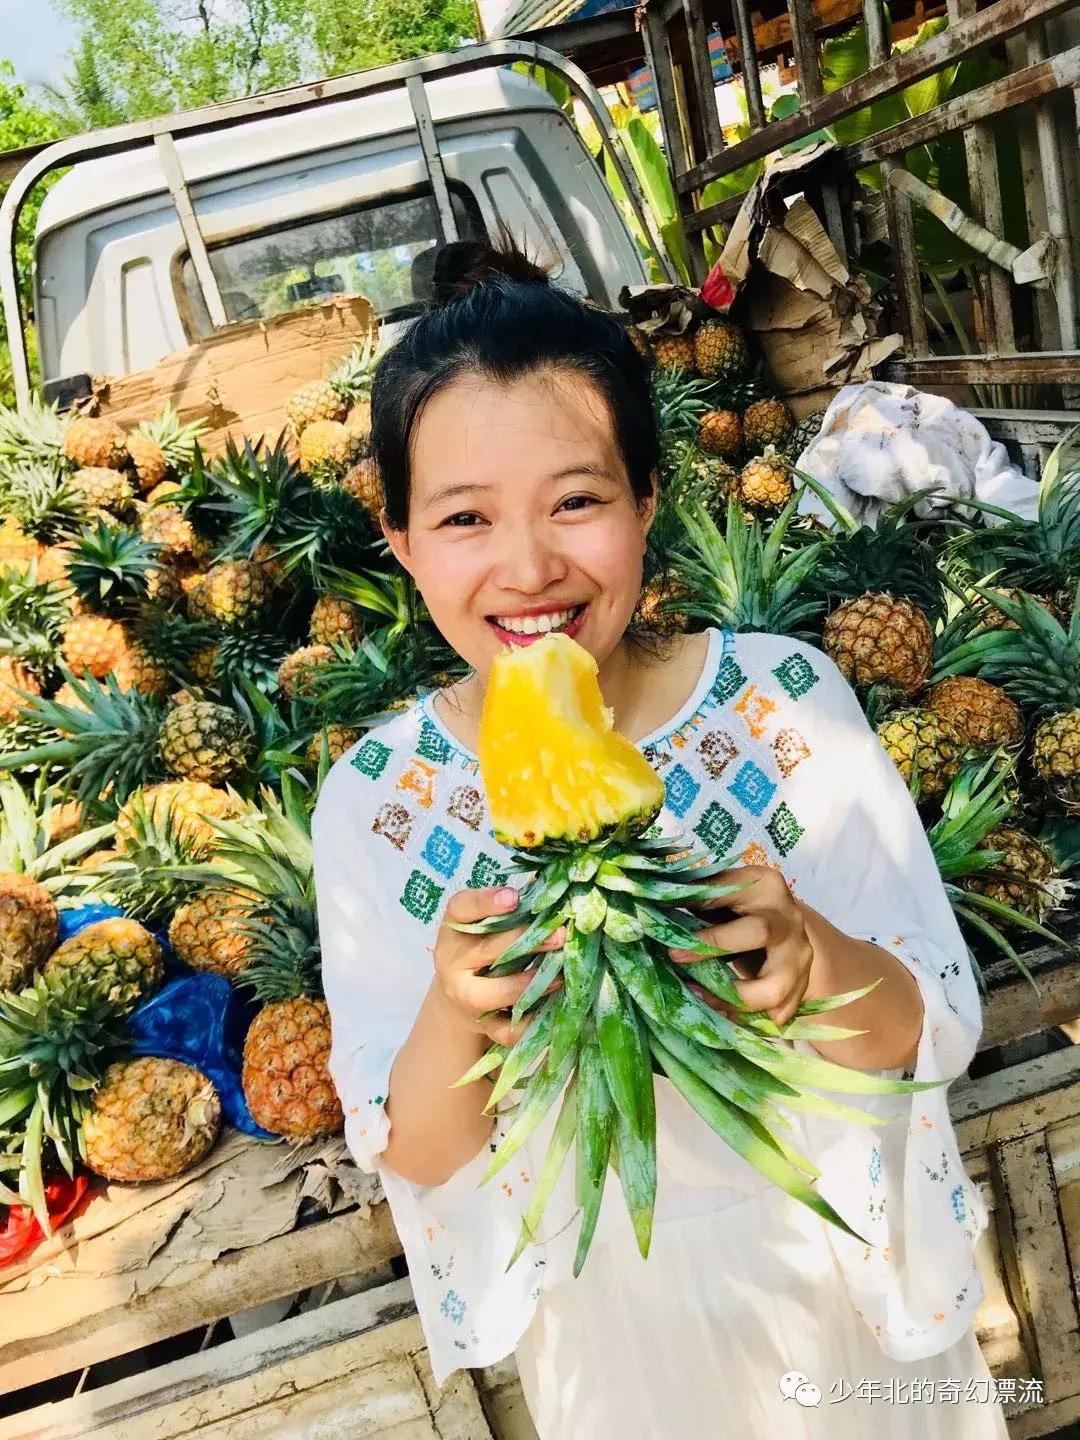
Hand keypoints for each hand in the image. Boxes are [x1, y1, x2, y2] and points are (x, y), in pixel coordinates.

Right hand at [433, 886, 564, 1048]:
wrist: (458, 993)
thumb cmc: (482, 945)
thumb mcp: (486, 922)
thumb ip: (513, 905)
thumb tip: (555, 882)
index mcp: (454, 927)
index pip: (462, 908)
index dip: (487, 901)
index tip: (515, 897)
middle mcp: (453, 961)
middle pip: (489, 950)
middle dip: (529, 941)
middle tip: (561, 934)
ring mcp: (465, 996)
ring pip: (497, 993)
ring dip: (531, 984)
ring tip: (560, 976)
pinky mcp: (482, 1025)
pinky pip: (509, 1030)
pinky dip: (532, 1022)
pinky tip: (553, 1008)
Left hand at [668, 866, 813, 1026]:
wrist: (782, 922)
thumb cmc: (740, 904)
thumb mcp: (722, 891)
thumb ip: (695, 896)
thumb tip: (651, 903)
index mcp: (766, 886)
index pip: (732, 898)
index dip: (701, 921)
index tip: (672, 947)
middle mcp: (789, 918)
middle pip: (760, 934)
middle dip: (716, 952)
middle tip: (678, 964)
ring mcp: (800, 954)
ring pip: (776, 988)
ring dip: (735, 1001)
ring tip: (702, 1000)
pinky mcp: (801, 984)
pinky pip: (781, 1013)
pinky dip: (751, 1021)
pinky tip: (725, 1017)